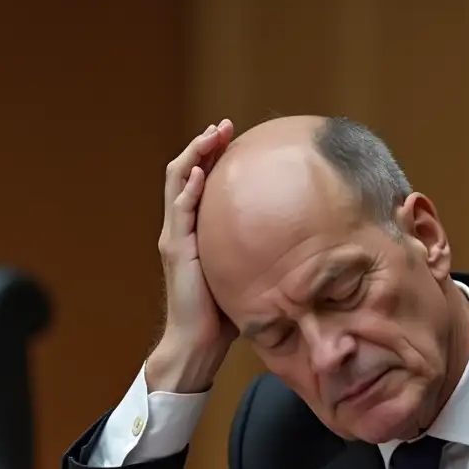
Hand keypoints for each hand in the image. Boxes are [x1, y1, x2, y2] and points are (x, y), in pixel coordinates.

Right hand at [146, 119, 236, 392]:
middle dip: (203, 145)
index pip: (198, 182)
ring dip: (194, 155)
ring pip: (178, 182)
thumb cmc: (222, 315)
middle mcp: (180, 228)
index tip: (232, 137)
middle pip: (185, 173)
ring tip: (212, 135)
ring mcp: (175, 236)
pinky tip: (202, 172)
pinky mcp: (175, 249)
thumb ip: (254, 250)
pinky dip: (189, 188)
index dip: (212, 156)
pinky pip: (179, 210)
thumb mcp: (243, 272)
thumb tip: (293, 237)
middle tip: (223, 126)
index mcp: (194, 231)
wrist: (197, 343)